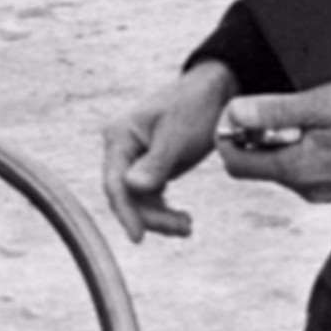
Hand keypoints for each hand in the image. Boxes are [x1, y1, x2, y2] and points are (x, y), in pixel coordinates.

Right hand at [100, 60, 235, 242]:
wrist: (215, 92)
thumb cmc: (195, 107)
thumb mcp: (177, 136)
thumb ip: (155, 163)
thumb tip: (131, 187)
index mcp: (119, 136)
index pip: (115, 182)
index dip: (125, 212)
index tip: (138, 237)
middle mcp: (121, 148)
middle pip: (125, 196)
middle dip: (151, 217)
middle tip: (184, 227)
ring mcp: (134, 159)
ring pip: (137, 201)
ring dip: (160, 217)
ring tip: (187, 226)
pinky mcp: (149, 167)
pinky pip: (149, 197)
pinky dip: (164, 210)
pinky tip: (182, 218)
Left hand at [216, 77, 330, 213]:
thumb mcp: (323, 103)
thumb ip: (275, 112)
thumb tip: (235, 114)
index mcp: (298, 169)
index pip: (237, 164)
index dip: (228, 136)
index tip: (236, 112)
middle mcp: (308, 189)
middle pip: (258, 167)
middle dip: (255, 137)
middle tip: (273, 105)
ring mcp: (324, 191)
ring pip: (282, 168)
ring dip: (281, 142)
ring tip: (306, 114)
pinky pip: (305, 171)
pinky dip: (302, 149)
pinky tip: (324, 128)